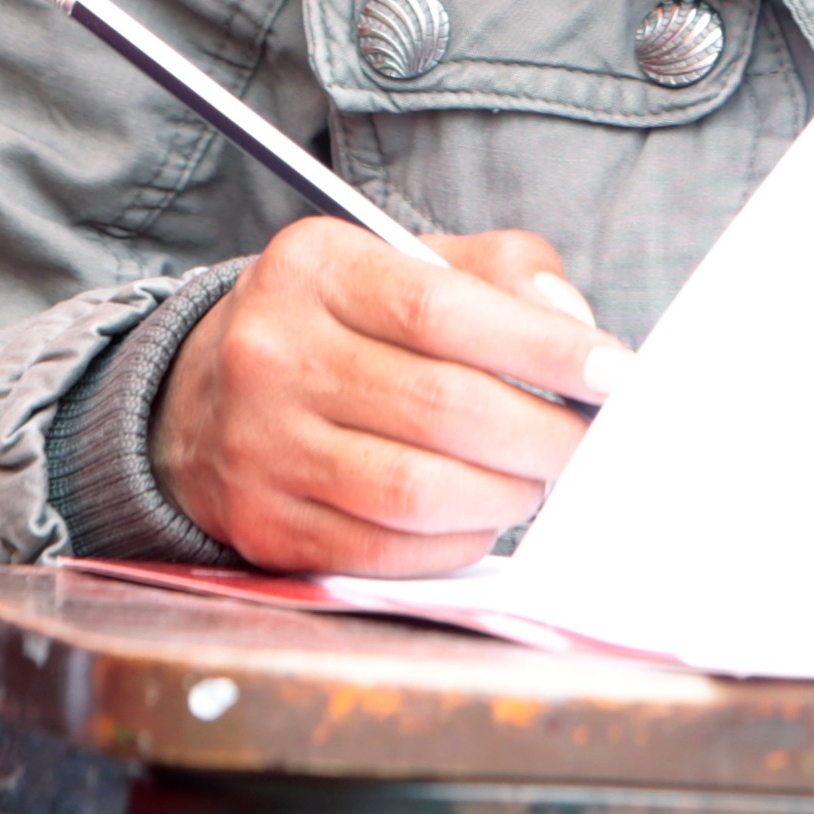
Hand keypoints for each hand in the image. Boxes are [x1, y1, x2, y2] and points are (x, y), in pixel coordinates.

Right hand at [152, 222, 630, 575]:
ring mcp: (262, 446)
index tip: (613, 371)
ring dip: (505, 493)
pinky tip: (478, 515)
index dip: (542, 348)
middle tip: (588, 441)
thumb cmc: (336, 324)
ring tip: (536, 478)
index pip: (444, 309)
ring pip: (417, 489)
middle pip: (441, 407)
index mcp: (314, 268)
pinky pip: (388, 549)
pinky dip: (456, 540)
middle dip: (543, 433)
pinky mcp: (266, 525)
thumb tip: (572, 330)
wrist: (199, 396)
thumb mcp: (402, 264)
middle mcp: (274, 353)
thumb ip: (499, 272)